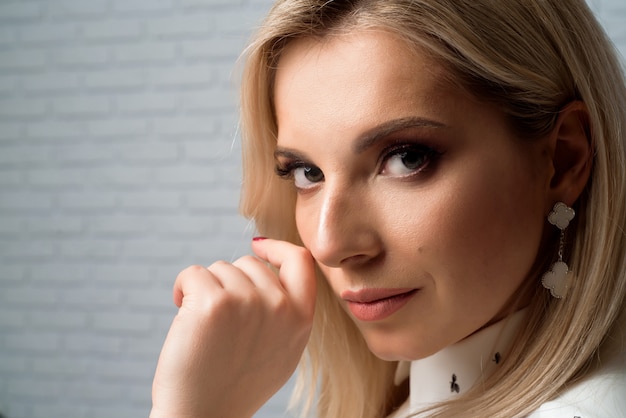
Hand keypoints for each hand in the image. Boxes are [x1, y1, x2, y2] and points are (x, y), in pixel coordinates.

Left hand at [150, 238, 316, 417]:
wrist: (203, 417)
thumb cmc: (237, 384)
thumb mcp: (283, 350)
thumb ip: (287, 310)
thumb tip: (271, 268)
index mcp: (301, 319)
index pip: (300, 260)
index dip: (278, 248)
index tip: (258, 246)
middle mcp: (279, 307)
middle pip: (249, 264)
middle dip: (229, 283)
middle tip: (221, 321)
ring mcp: (247, 302)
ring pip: (220, 268)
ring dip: (206, 290)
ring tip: (205, 328)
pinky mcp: (212, 303)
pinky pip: (193, 273)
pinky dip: (182, 289)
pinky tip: (183, 316)